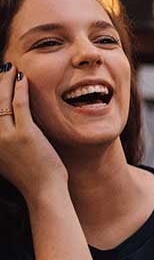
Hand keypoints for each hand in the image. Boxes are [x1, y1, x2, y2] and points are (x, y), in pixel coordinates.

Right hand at [0, 65, 66, 197]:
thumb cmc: (30, 175)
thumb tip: (2, 125)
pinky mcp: (25, 135)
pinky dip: (20, 89)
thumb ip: (0, 140)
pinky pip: (20, 105)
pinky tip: (22, 79)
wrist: (43, 191)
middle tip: (1, 68)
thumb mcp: (5, 157)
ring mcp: (7, 136)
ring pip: (2, 100)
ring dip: (5, 81)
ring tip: (10, 68)